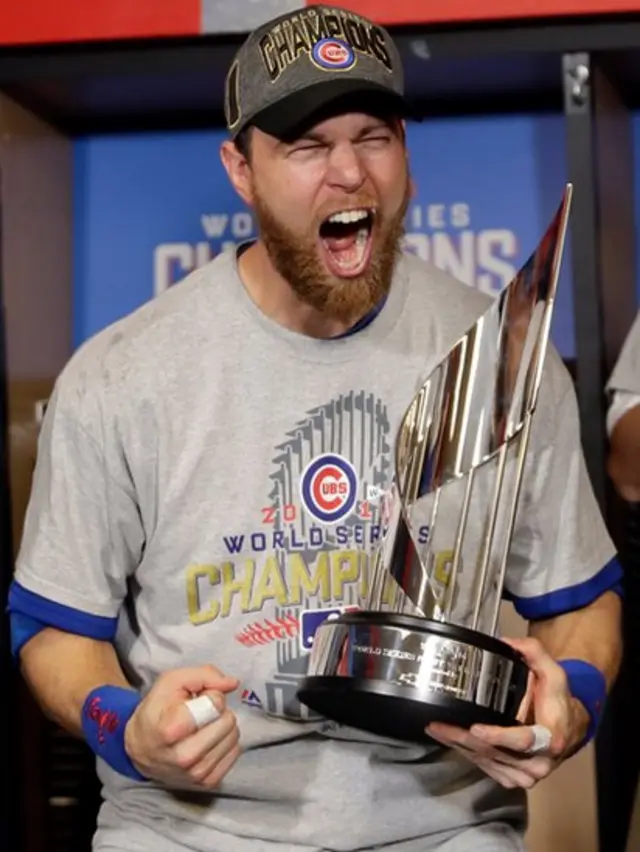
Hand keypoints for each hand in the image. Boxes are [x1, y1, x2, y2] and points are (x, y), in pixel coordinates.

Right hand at [124, 665, 239, 790]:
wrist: (142, 750)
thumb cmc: (157, 711)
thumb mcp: (171, 682)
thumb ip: (204, 675)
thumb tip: (233, 683)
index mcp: (171, 730)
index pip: (215, 704)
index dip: (210, 694)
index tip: (196, 699)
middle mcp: (185, 757)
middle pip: (227, 720)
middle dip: (218, 710)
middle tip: (201, 712)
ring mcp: (197, 774)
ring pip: (234, 736)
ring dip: (222, 725)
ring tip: (203, 726)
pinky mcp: (208, 783)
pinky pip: (235, 752)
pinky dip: (225, 741)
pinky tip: (208, 740)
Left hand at [426, 637, 589, 788]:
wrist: (568, 729)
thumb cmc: (558, 703)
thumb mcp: (554, 673)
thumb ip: (534, 653)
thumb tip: (508, 642)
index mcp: (550, 739)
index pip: (522, 741)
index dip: (498, 736)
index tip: (475, 728)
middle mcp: (537, 762)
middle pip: (496, 752)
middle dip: (464, 739)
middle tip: (439, 725)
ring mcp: (524, 774)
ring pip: (486, 761)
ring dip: (459, 746)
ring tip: (437, 730)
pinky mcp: (512, 777)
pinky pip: (485, 767)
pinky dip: (466, 753)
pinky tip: (449, 740)